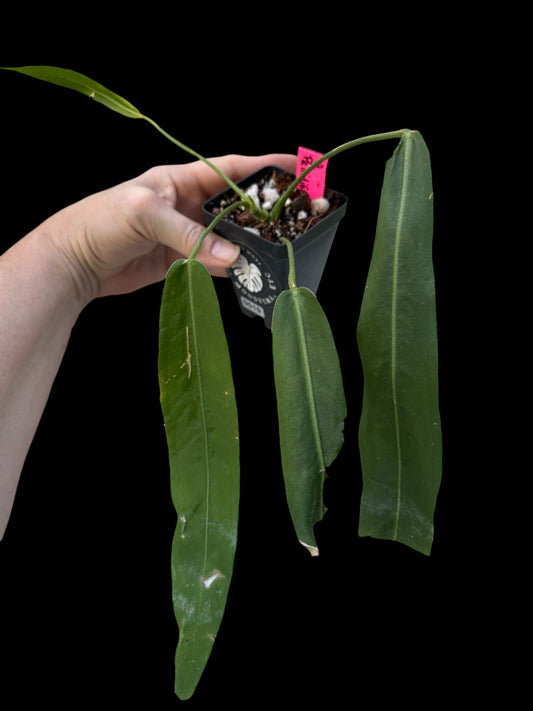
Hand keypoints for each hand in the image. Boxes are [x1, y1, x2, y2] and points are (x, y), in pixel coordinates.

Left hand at [42, 153, 296, 303]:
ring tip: (273, 251)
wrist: (74, 262)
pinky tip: (245, 274)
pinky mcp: (179, 261)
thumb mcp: (144, 215)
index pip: (230, 169)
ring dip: (247, 245)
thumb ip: (189, 234)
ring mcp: (184, 234)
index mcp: (179, 180)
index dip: (263, 166)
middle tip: (292, 220)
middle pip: (234, 206)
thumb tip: (232, 255)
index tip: (295, 168)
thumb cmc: (100, 222)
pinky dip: (228, 269)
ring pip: (226, 237)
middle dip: (262, 211)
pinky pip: (212, 263)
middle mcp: (186, 205)